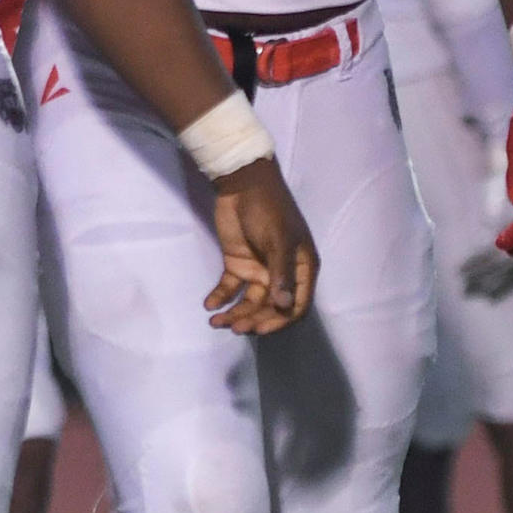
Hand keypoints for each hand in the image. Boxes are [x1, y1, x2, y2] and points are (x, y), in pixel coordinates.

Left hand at [204, 160, 319, 334]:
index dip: (279, 321)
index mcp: (302, 268)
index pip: (296, 305)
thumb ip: (282, 274)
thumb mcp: (279, 240)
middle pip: (270, 307)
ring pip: (249, 301)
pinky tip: (210, 305)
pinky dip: (221, 298)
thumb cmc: (268, 209)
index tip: (260, 329)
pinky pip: (230, 288)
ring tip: (216, 321)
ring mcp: (259, 269)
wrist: (241, 183)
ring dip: (235, 313)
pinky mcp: (238, 263)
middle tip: (235, 327)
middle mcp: (282, 273)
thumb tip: (284, 306)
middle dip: (254, 319)